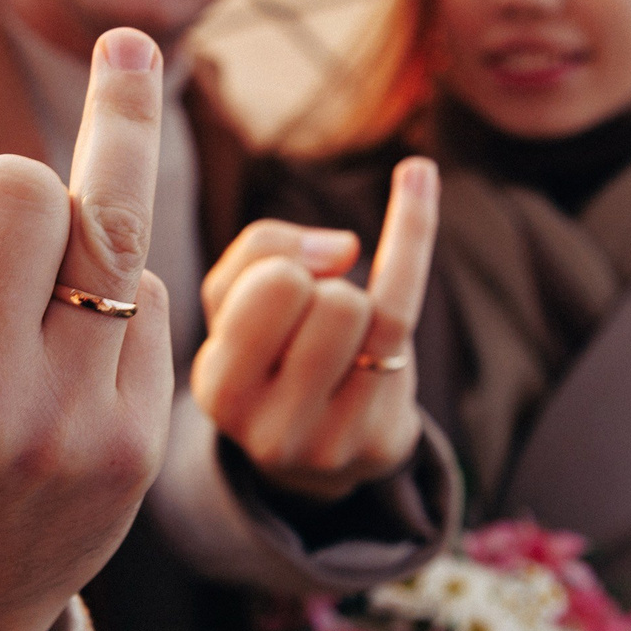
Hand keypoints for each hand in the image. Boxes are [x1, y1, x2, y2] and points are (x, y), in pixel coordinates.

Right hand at [191, 157, 438, 503]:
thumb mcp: (235, 302)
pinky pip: (401, 311)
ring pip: (356, 306)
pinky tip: (416, 175)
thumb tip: (346, 248)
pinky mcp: (377, 435)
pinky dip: (411, 231)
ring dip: (354, 299)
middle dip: (318, 286)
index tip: (284, 289)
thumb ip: (262, 251)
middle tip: (315, 324)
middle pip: (304, 290)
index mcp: (215, 388)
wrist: (321, 454)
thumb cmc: (273, 355)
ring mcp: (325, 440)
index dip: (281, 266)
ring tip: (344, 337)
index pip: (262, 283)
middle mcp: (263, 426)